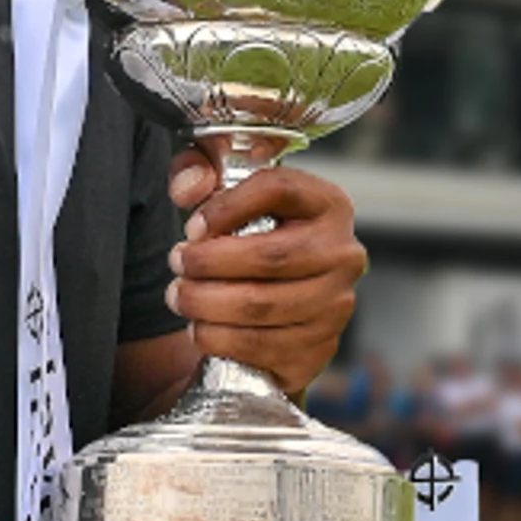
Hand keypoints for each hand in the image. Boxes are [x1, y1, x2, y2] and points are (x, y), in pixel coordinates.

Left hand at [166, 150, 366, 393]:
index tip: (193, 226)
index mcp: (328, 205)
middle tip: (178, 264)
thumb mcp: (227, 194)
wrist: (278, 300)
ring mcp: (336, 305)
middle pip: (270, 257)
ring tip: (180, 296)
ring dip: (205, 303)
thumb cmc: (254, 238)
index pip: (280, 189)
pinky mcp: (319, 348)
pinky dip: (218, 338)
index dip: (227, 206)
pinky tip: (201, 327)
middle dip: (209, 263)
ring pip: (261, 306)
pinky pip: (260, 346)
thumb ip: (199, 172)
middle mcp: (342, 254)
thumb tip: (187, 188)